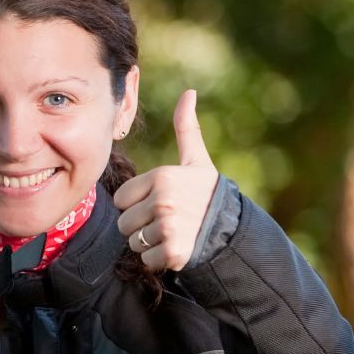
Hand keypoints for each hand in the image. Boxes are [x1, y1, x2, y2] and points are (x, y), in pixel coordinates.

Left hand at [113, 89, 219, 271]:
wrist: (232, 228)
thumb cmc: (208, 193)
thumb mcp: (196, 160)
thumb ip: (186, 129)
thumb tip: (189, 93)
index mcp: (162, 176)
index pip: (120, 199)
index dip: (135, 203)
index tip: (158, 201)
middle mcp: (163, 201)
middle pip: (123, 223)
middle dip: (140, 225)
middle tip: (166, 220)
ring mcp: (168, 227)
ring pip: (134, 242)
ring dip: (149, 243)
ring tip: (173, 233)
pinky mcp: (172, 252)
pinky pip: (146, 260)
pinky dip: (158, 260)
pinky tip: (176, 248)